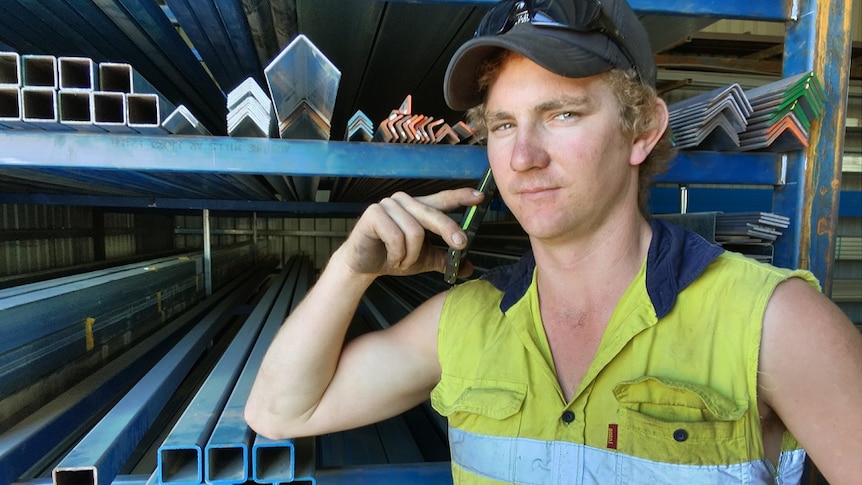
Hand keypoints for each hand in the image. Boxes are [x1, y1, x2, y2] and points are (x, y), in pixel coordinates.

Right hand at [336, 187, 484, 277]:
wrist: (362, 265)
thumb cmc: (393, 256)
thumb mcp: (423, 259)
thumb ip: (444, 259)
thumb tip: (468, 268)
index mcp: (418, 207)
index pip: (442, 199)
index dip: (461, 196)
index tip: (480, 197)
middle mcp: (404, 201)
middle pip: (433, 214)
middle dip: (448, 231)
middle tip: (461, 245)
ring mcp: (388, 205)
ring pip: (415, 231)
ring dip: (411, 255)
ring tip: (402, 262)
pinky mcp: (373, 213)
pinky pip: (396, 237)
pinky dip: (397, 255)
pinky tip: (392, 259)